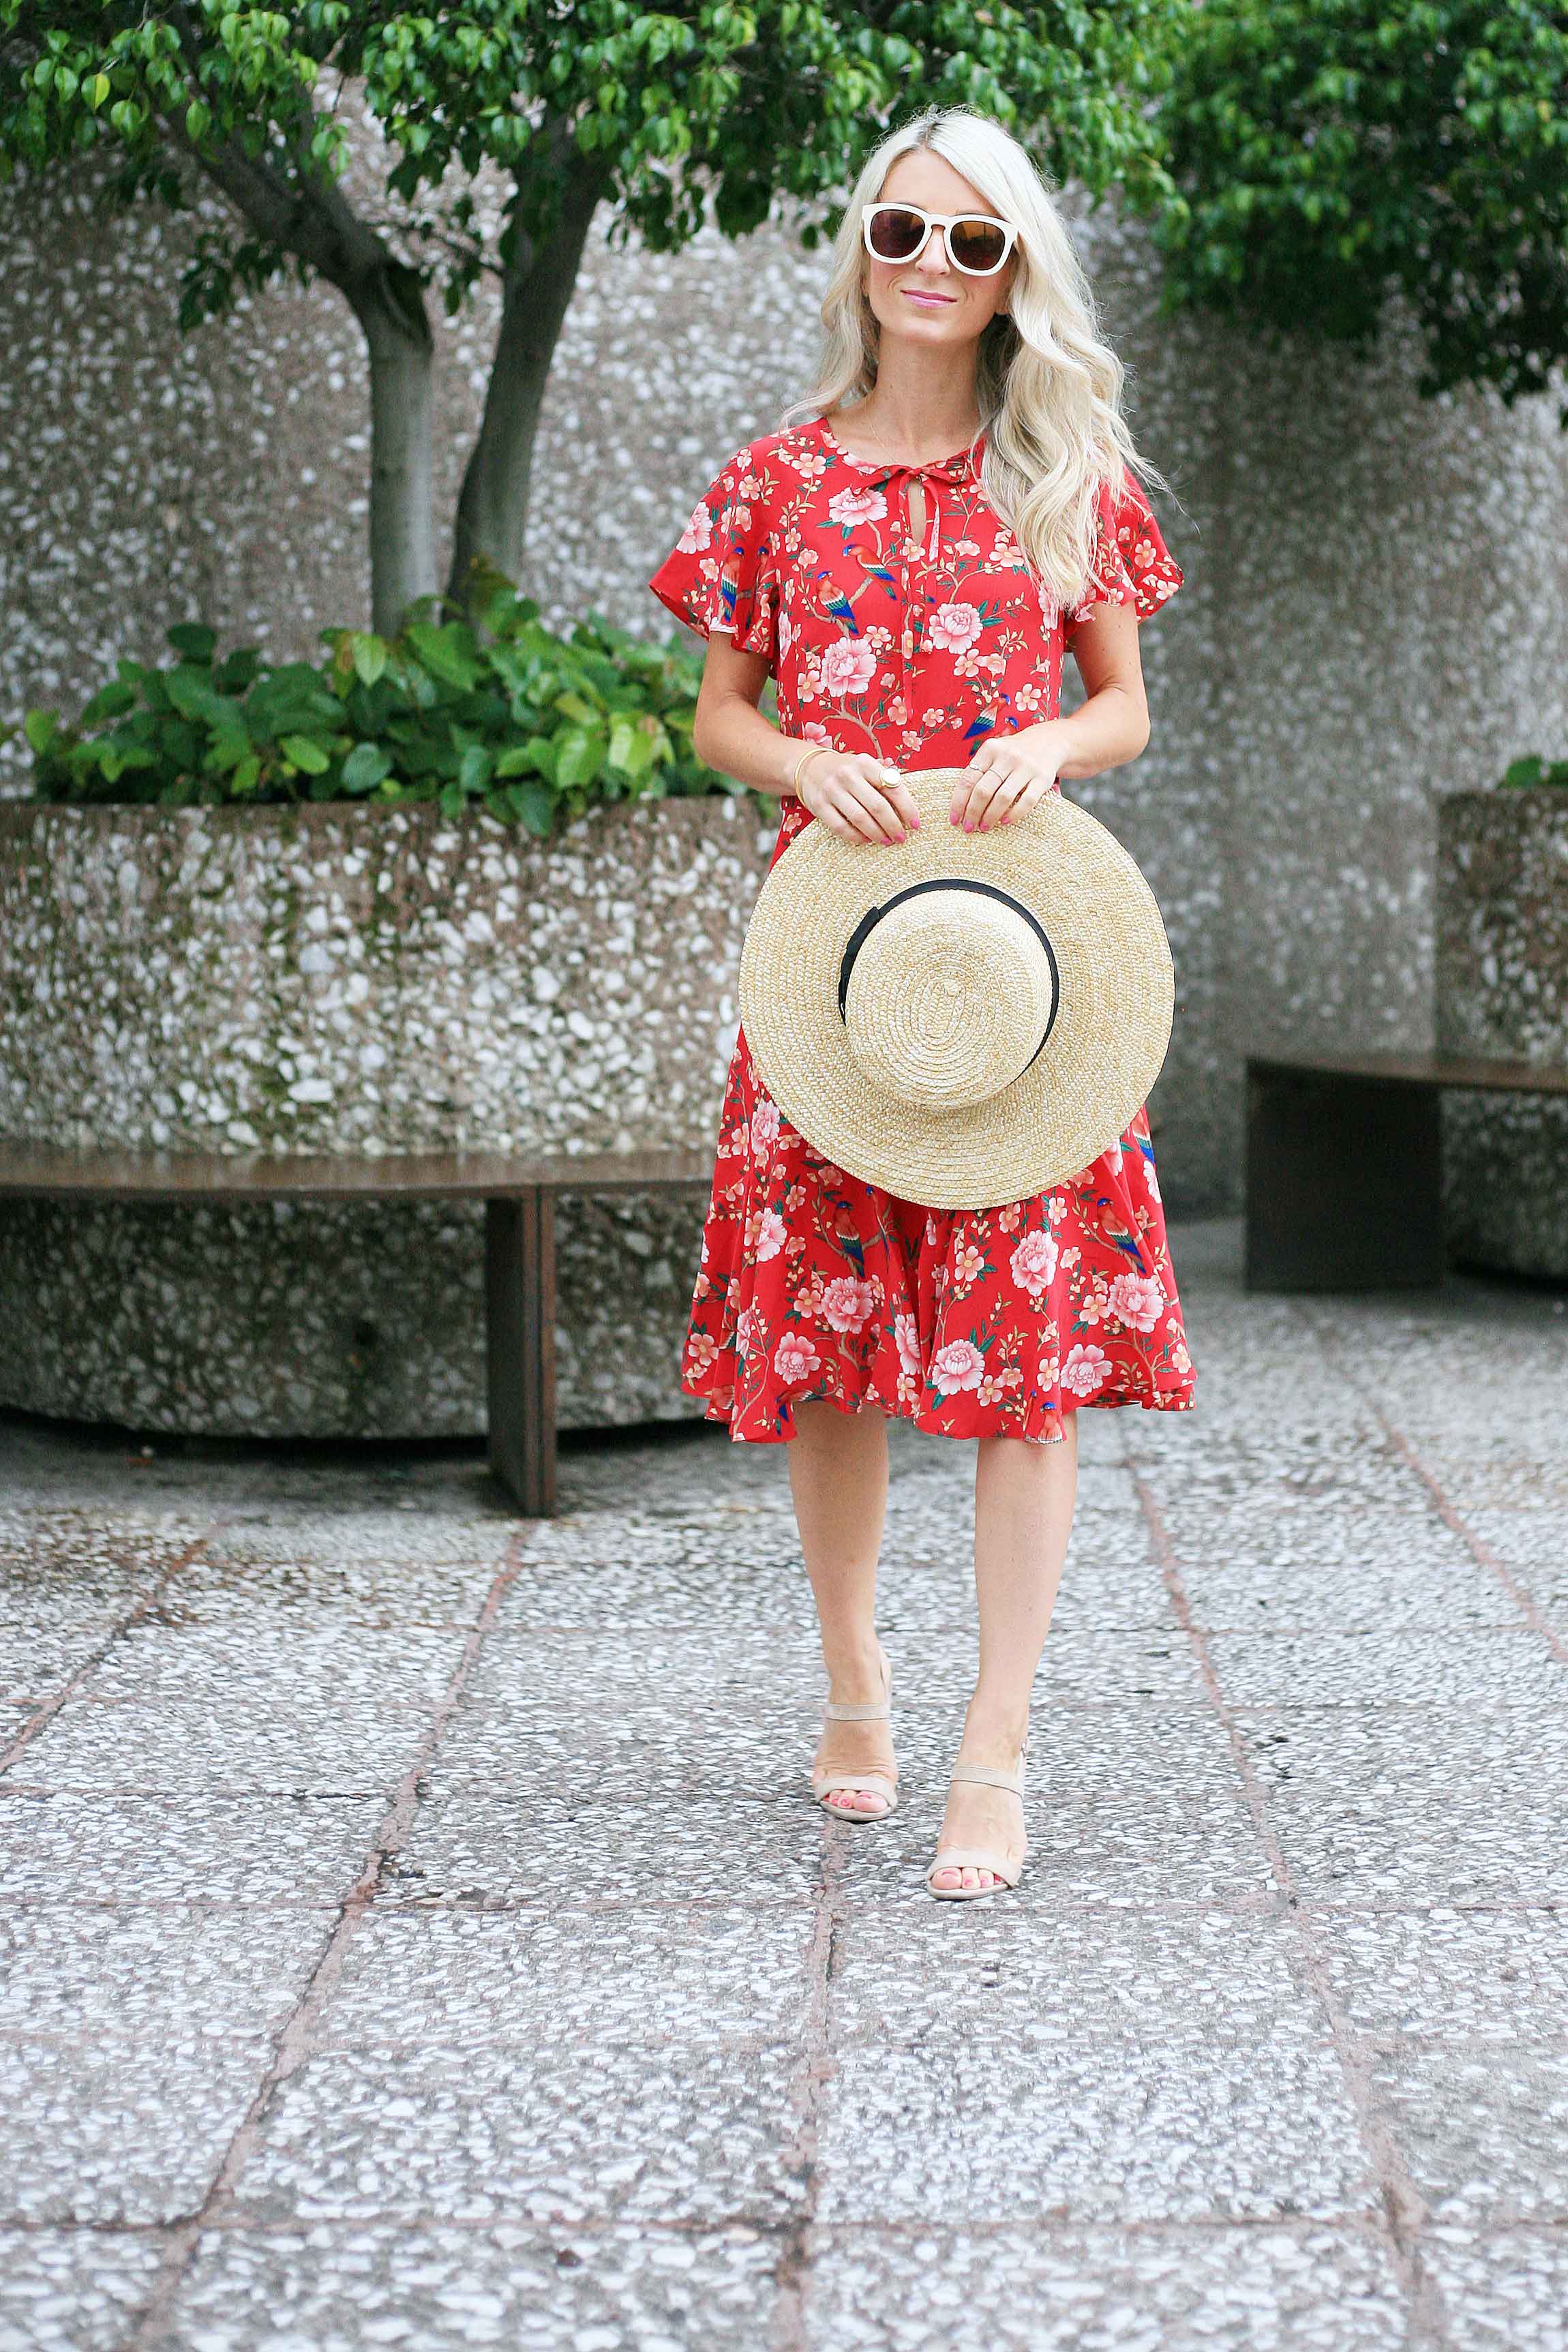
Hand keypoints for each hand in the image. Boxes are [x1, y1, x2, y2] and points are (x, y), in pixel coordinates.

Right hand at [797, 749, 922, 847]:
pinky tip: (866, 840)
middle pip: (878, 806)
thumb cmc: (846, 771)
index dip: (907, 808)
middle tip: (901, 837)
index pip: (893, 787)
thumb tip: (910, 801)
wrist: (809, 768)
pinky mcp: (819, 806)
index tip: (915, 824)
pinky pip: (841, 827)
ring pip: (860, 818)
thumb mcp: (866, 765)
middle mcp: (848, 775)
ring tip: (886, 841)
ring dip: (877, 834)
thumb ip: (886, 778)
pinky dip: (856, 837)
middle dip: (893, 825)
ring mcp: (832, 790)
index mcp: (865, 763)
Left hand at [949, 725, 1064, 832]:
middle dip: (973, 813)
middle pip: (983, 790)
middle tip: (969, 828)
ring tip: (984, 827)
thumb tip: (960, 805)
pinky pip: (1027, 801)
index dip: (959, 802)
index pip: (968, 779)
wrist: (1048, 742)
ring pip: (1003, 797)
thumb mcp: (994, 754)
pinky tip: (1004, 821)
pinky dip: (1014, 814)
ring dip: (990, 816)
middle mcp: (1008, 756)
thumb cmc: (1013, 754)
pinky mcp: (1043, 778)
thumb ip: (979, 771)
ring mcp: (1027, 766)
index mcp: (990, 749)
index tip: (954, 820)